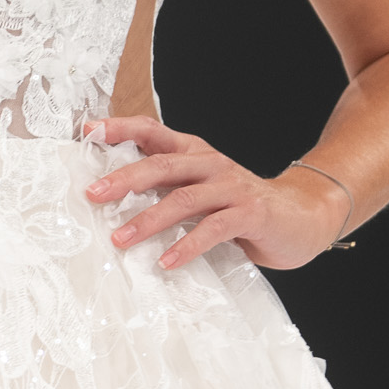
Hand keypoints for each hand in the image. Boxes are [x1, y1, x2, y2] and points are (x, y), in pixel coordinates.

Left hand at [82, 116, 350, 271]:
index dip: (119, 128)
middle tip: (93, 194)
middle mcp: (209, 163)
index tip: (87, 131)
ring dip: (148, 220)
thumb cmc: (239, 202)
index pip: (150, 130)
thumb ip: (164, 183)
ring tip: (121, 239)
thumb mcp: (199, 185)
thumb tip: (111, 190)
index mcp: (192, 151)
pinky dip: (187, 245)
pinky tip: (167, 261)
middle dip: (123, 179)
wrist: (302, 215)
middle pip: (160, 165)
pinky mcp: (250, 214)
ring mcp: (230, 187)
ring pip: (182, 199)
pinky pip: (212, 229)